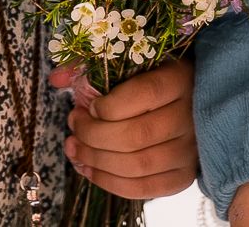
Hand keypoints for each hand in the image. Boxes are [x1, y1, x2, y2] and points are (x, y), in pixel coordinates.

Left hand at [53, 60, 197, 199]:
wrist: (192, 104)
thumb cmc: (154, 78)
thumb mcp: (130, 61)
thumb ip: (93, 65)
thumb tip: (56, 79)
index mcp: (181, 79)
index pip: (145, 94)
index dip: (110, 105)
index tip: (90, 105)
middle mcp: (191, 116)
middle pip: (137, 135)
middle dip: (93, 135)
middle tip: (73, 126)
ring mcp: (190, 150)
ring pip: (138, 165)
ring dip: (96, 160)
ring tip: (74, 148)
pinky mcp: (184, 175)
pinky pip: (145, 188)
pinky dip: (110, 183)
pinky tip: (89, 170)